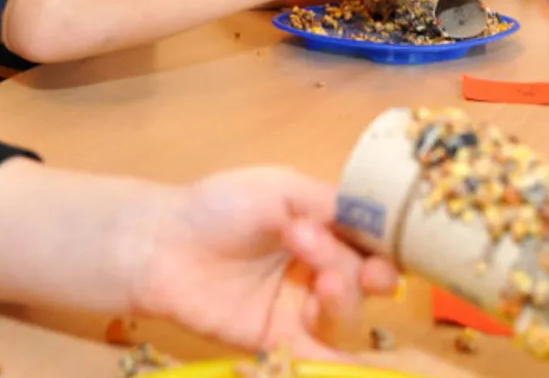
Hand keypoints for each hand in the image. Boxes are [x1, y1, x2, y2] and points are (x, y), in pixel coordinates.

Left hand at [126, 167, 399, 355]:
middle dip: (358, 272)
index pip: (372, 241)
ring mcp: (299, 306)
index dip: (385, 247)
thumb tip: (373, 220)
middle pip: (365, 280)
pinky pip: (317, 356)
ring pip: (345, 315)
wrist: (162, 245)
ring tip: (318, 284)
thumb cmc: (220, 206)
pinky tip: (353, 367)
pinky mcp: (275, 340)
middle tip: (333, 264)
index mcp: (325, 226)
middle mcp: (319, 267)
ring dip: (342, 300)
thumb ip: (330, 204)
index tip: (383, 248)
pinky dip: (338, 366)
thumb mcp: (281, 189)